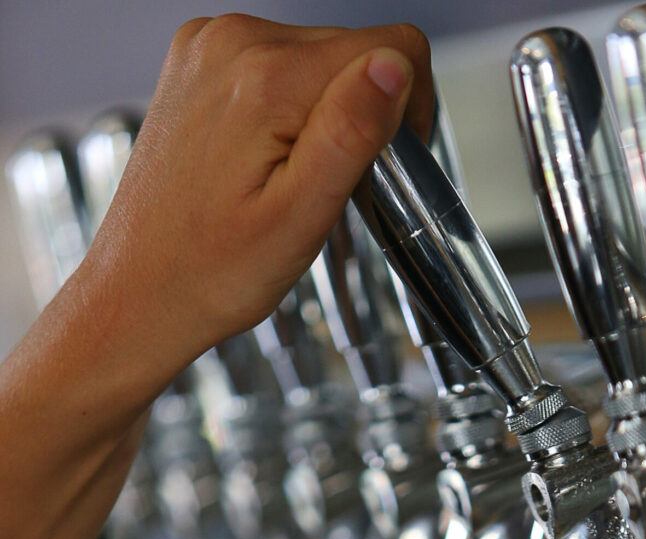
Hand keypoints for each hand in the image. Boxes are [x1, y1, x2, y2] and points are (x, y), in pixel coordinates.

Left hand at [80, 17, 432, 380]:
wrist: (139, 291)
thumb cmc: (212, 273)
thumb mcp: (301, 218)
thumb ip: (351, 132)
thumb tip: (394, 66)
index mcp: (265, 79)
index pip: (389, 49)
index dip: (409, 108)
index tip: (387, 165)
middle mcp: (233, 42)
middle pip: (352, 51)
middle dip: (361, 116)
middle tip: (328, 189)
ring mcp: (209, 47)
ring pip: (317, 59)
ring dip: (324, 115)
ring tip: (290, 181)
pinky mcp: (199, 63)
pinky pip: (277, 67)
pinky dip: (289, 110)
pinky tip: (267, 162)